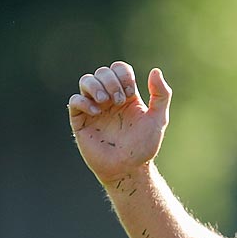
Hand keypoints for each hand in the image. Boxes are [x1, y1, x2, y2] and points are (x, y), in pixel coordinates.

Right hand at [68, 62, 170, 187]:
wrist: (128, 169)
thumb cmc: (143, 146)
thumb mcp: (158, 120)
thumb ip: (161, 96)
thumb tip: (155, 70)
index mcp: (126, 95)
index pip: (119, 69)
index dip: (123, 76)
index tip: (130, 94)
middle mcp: (109, 98)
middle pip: (103, 72)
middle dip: (111, 82)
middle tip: (119, 101)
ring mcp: (93, 107)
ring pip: (86, 80)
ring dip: (95, 86)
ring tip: (105, 102)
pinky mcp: (80, 120)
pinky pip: (74, 100)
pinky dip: (83, 101)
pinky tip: (95, 112)